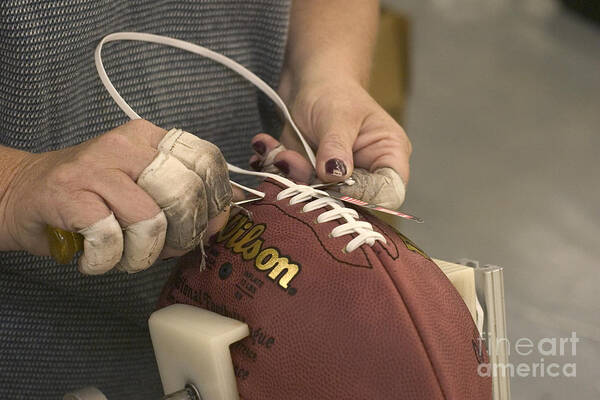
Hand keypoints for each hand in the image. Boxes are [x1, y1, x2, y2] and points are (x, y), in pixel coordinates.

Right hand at [0, 120, 231, 273]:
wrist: (24, 194)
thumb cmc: (92, 198)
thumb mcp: (144, 191)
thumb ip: (184, 202)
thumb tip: (222, 219)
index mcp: (150, 138)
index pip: (204, 159)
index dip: (215, 198)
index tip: (208, 223)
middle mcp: (125, 145)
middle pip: (183, 191)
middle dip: (182, 233)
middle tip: (162, 247)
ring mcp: (95, 167)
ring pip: (150, 219)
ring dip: (142, 253)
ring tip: (124, 254)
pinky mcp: (68, 193)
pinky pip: (110, 237)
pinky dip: (107, 260)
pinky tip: (96, 256)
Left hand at [249, 79, 410, 208]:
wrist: (307, 82)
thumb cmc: (333, 90)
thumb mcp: (337, 114)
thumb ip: (336, 146)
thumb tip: (335, 175)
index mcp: (388, 156)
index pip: (388, 194)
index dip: (362, 197)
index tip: (332, 183)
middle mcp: (366, 173)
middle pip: (348, 202)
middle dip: (314, 185)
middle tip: (289, 160)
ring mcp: (336, 179)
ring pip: (315, 197)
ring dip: (290, 176)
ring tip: (279, 151)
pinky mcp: (311, 179)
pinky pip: (293, 186)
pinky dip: (277, 169)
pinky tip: (267, 147)